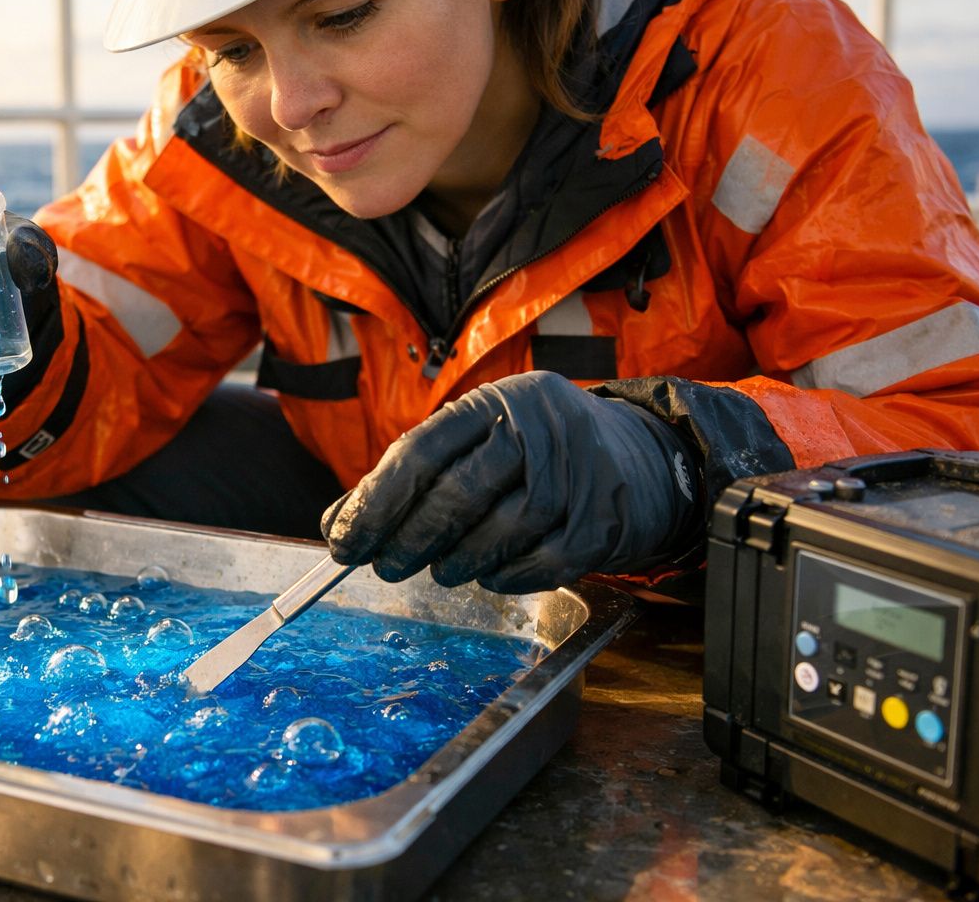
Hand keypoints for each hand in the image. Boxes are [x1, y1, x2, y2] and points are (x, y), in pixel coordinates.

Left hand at [322, 371, 700, 593]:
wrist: (639, 462)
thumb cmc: (534, 455)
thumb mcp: (476, 441)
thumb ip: (411, 476)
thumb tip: (339, 524)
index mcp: (495, 402)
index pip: (421, 450)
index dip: (376, 502)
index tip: (344, 540)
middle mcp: (538, 429)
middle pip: (458, 493)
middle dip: (410, 538)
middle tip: (384, 566)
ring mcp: (576, 475)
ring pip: (500, 529)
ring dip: (457, 561)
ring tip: (438, 570)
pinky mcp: (602, 522)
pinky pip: (540, 562)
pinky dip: (504, 577)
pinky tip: (486, 577)